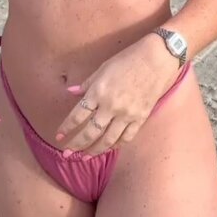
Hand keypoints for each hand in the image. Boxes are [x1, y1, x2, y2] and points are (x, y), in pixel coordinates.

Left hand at [55, 35, 180, 156]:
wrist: (158, 59)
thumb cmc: (128, 59)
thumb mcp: (104, 67)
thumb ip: (87, 83)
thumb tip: (70, 92)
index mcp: (99, 91)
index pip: (78, 115)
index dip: (67, 127)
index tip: (59, 136)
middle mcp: (111, 106)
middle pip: (90, 132)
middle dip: (76, 145)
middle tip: (66, 154)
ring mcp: (127, 114)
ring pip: (107, 140)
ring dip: (94, 151)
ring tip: (84, 157)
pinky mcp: (140, 118)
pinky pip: (125, 138)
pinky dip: (115, 145)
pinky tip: (108, 148)